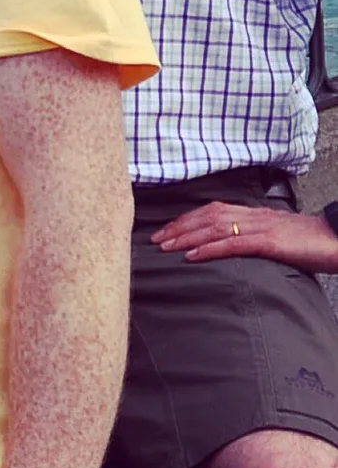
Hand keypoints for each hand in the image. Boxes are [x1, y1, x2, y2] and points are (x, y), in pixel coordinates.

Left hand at [152, 199, 337, 270]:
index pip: (211, 210)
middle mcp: (253, 216)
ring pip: (214, 228)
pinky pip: (233, 244)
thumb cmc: (312, 242)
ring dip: (186, 237)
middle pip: (206, 216)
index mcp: (254, 214)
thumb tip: (236, 247)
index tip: (166, 229)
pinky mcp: (270, 242)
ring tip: (165, 247)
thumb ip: (257, 238)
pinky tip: (192, 256)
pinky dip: (209, 249)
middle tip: (154, 239)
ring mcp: (261, 227)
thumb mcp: (279, 237)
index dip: (186, 219)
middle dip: (178, 227)